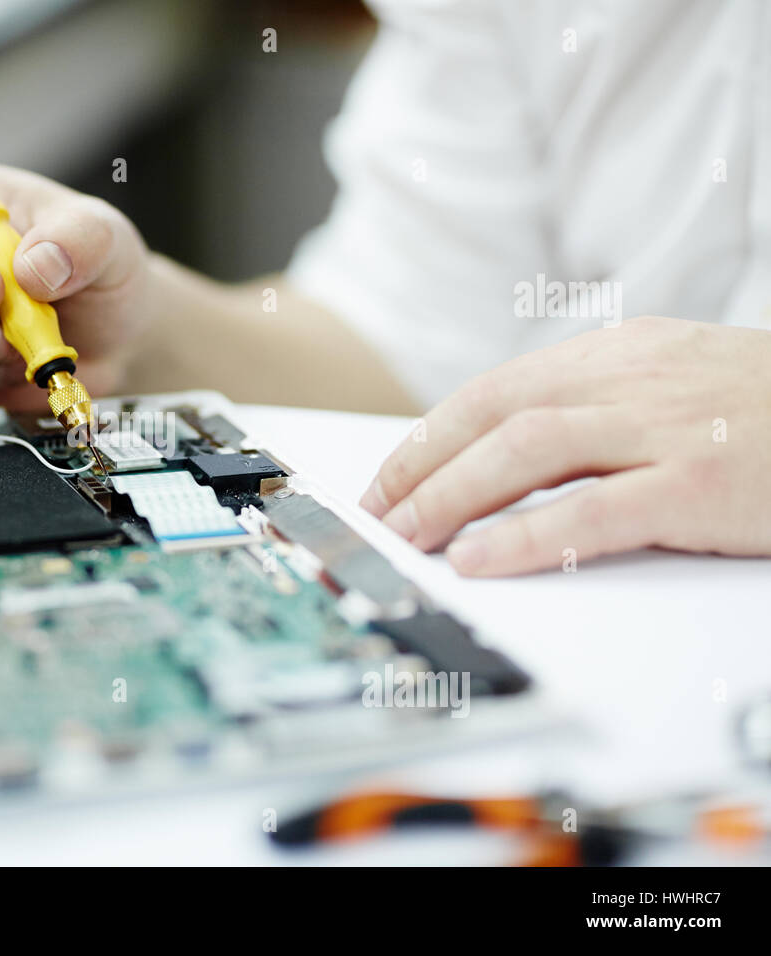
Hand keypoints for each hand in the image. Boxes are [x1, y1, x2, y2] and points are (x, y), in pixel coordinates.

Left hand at [360, 316, 770, 575]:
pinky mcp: (700, 483)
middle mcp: (631, 378)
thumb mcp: (672, 389)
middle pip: (493, 415)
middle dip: (420, 469)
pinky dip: (526, 536)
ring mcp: (666, 426)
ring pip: (526, 450)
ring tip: (407, 537)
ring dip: (451, 497)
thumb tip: (504, 454)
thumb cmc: (768, 415)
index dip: (428, 438)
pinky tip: (480, 559)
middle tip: (376, 516)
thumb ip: (595, 410)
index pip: (493, 391)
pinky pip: (591, 510)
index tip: (386, 481)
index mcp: (618, 354)